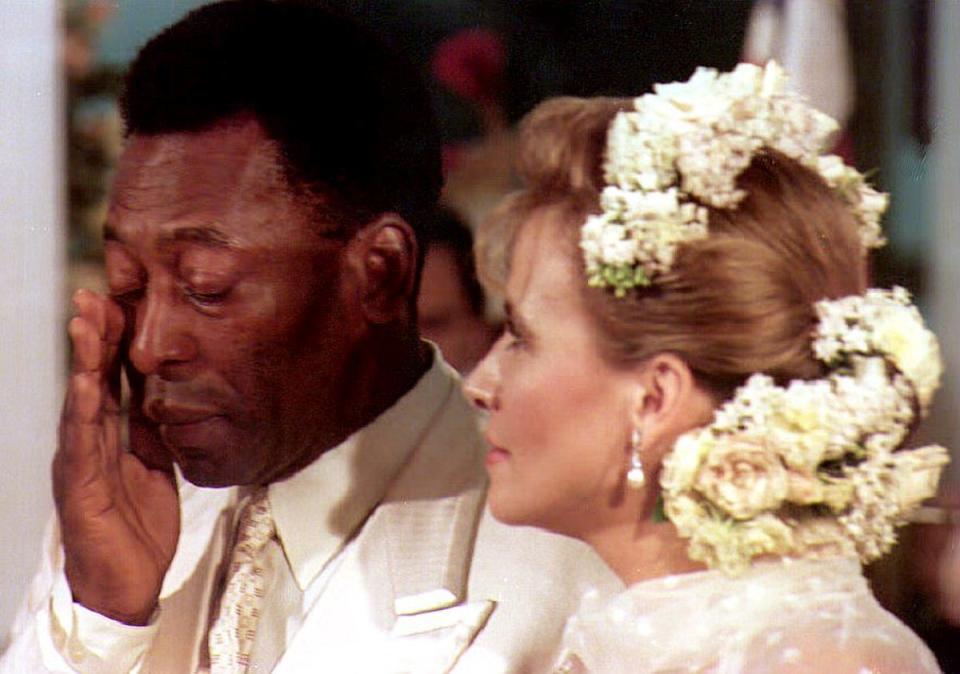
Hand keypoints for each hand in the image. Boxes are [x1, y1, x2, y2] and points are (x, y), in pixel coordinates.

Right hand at [52, 290, 178, 624]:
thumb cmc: (136, 529)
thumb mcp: (157, 467)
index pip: (111, 380)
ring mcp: (80, 463)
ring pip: (80, 403)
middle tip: (95, 295)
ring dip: (83, 361)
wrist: (125, 584)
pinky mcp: (80, 488)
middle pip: (91, 380)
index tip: (122, 302)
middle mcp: (89, 444)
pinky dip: (82, 412)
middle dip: (94, 337)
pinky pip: (82, 445)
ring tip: (86, 324)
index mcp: (109, 437)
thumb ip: (154, 431)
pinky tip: (85, 385)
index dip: (115, 343)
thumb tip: (164, 396)